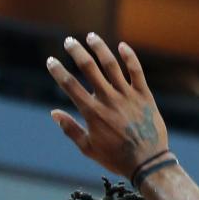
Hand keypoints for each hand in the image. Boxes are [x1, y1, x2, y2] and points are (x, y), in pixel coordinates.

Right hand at [46, 33, 168, 177]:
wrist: (147, 163)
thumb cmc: (116, 159)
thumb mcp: (89, 148)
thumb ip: (71, 129)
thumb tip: (54, 113)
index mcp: (93, 113)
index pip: (70, 85)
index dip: (58, 71)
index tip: (51, 61)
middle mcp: (108, 100)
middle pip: (89, 68)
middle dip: (76, 51)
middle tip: (69, 41)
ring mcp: (127, 96)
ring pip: (111, 64)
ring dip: (99, 48)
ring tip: (91, 36)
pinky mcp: (144, 96)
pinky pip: (136, 71)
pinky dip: (129, 57)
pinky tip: (122, 46)